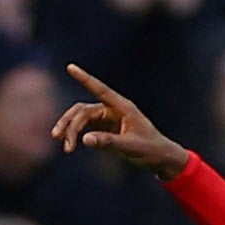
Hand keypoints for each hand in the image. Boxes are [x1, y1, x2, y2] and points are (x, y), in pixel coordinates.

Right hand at [50, 64, 188, 179]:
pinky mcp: (104, 128)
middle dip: (71, 124)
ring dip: (70, 130)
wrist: (160, 158)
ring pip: (81, 118)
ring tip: (65, 147)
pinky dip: (76, 134)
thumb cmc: (151, 149)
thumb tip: (84, 139)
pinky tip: (70, 145)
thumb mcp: (131, 146)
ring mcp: (107, 118)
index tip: (70, 67)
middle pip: (83, 111)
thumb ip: (109, 142)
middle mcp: (113, 109)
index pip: (101, 90)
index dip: (85, 79)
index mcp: (123, 108)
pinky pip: (85, 127)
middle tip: (63, 141)